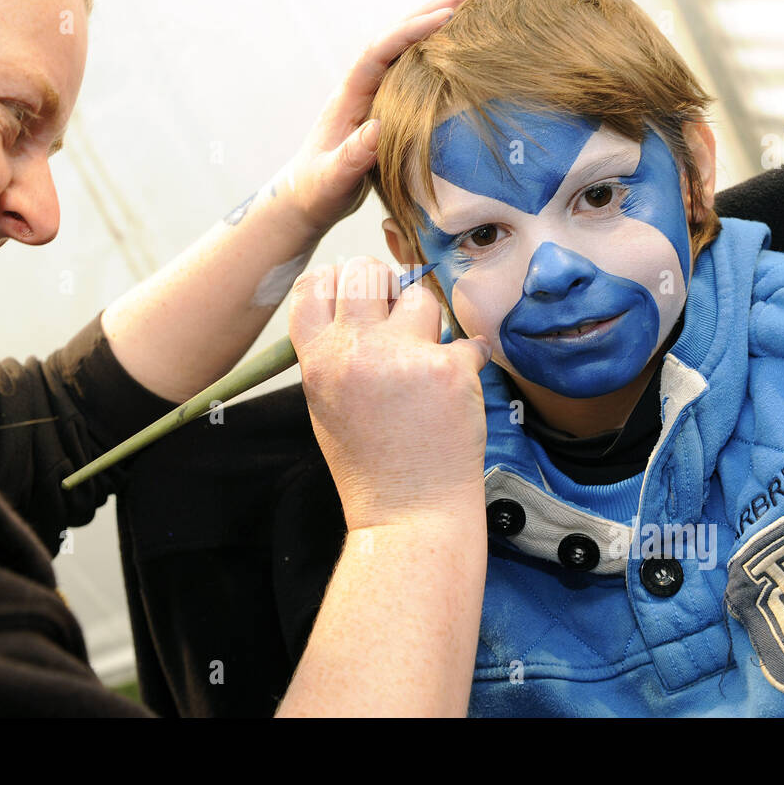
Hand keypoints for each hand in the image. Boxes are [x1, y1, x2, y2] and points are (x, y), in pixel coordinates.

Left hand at [277, 0, 475, 237]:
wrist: (305, 198)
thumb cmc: (316, 191)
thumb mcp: (331, 180)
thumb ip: (351, 158)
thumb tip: (377, 128)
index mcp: (348, 96)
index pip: (379, 52)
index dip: (410, 32)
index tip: (444, 17)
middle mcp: (361, 87)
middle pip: (395, 38)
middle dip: (429, 12)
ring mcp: (374, 95)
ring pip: (406, 50)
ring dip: (435, 26)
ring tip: (473, 5)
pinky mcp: (386, 107)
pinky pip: (413, 71)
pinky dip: (436, 54)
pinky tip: (460, 47)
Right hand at [288, 256, 491, 531]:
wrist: (409, 513)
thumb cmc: (369, 464)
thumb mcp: (325, 404)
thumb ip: (332, 352)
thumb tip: (354, 302)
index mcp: (317, 361)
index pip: (316, 282)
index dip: (340, 283)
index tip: (357, 301)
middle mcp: (355, 352)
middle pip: (365, 270)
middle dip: (384, 285)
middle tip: (396, 318)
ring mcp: (403, 358)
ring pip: (418, 296)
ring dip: (427, 321)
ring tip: (426, 360)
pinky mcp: (449, 371)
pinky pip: (465, 341)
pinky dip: (467, 361)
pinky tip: (458, 390)